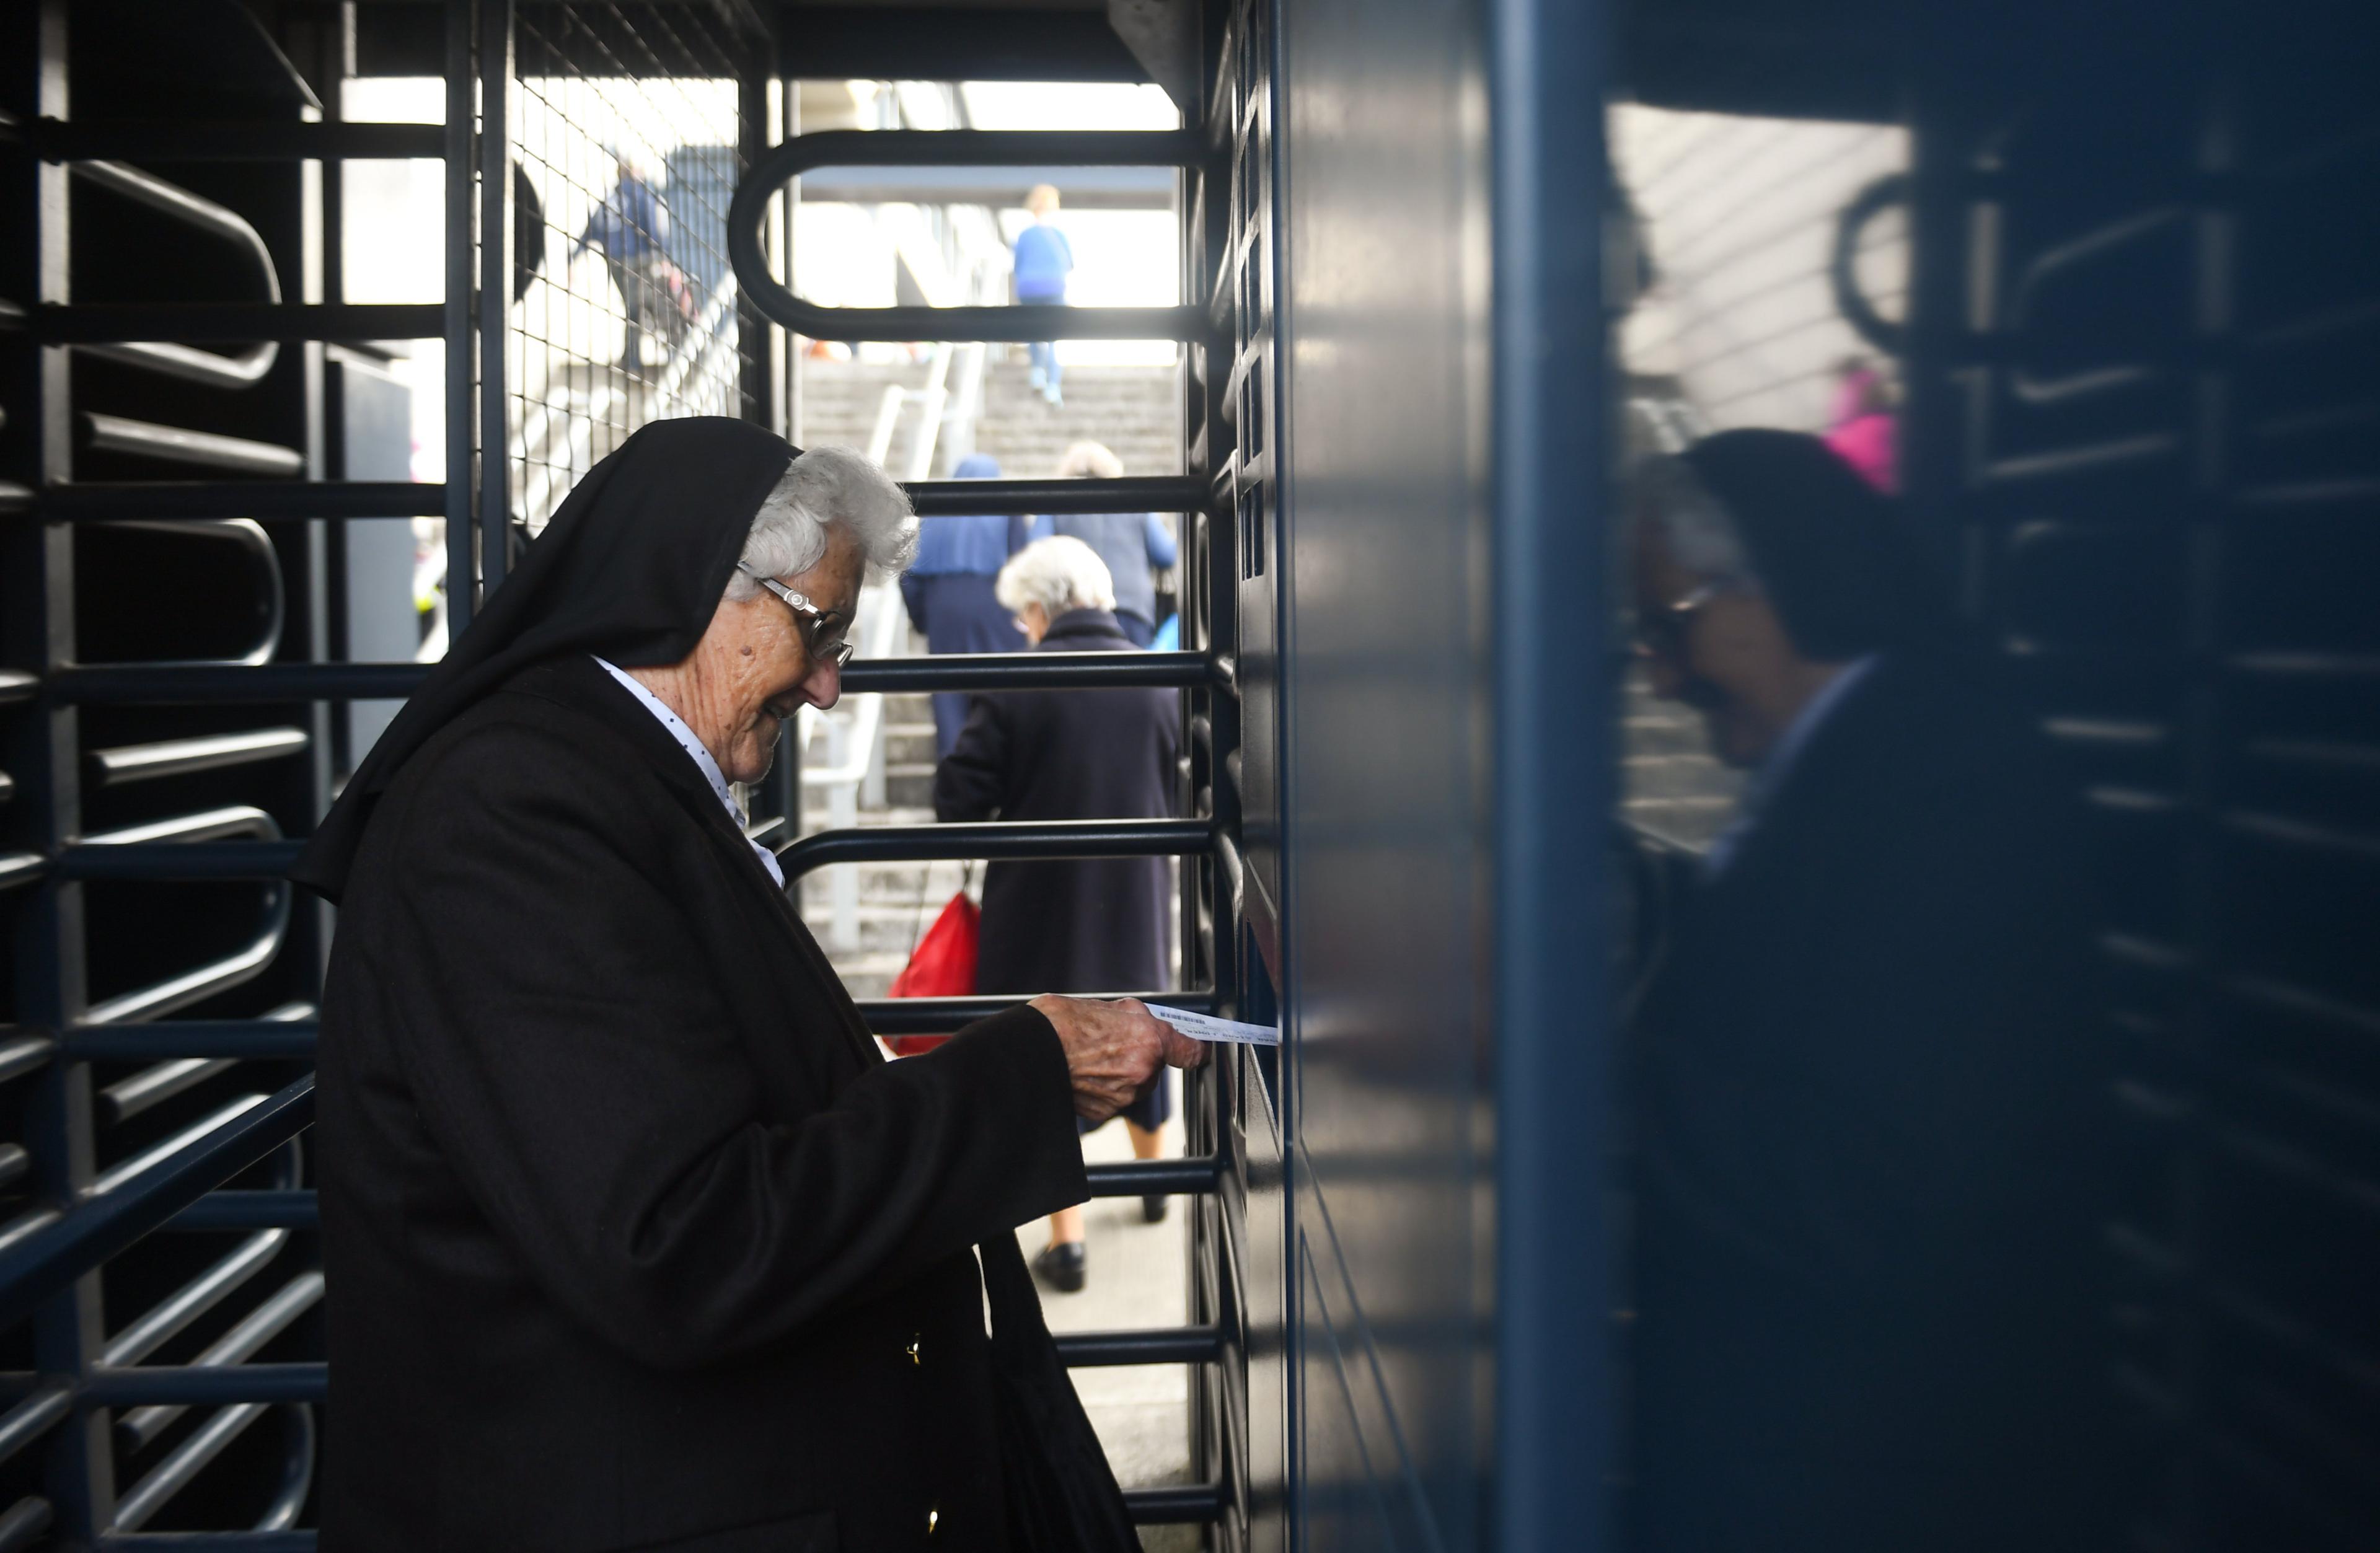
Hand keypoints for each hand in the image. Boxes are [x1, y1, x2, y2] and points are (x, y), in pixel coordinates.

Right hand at [1029, 995, 1207, 1123]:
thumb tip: (1145, 1023)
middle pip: (1155, 1067)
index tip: (1197, 1049)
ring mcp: (1124, 1096)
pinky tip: (1084, 1073)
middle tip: (1114, 1041)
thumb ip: (1135, 1019)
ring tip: (1092, 1056)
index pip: (1191, 1052)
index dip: (1195, 1050)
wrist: (1028, 1053)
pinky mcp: (1105, 1112)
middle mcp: (1142, 1072)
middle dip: (1141, 1056)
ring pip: (1134, 1084)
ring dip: (1122, 1073)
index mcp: (1148, 1040)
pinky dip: (1104, 1088)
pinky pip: (1114, 1098)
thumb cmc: (1062, 1023)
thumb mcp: (1109, 1007)